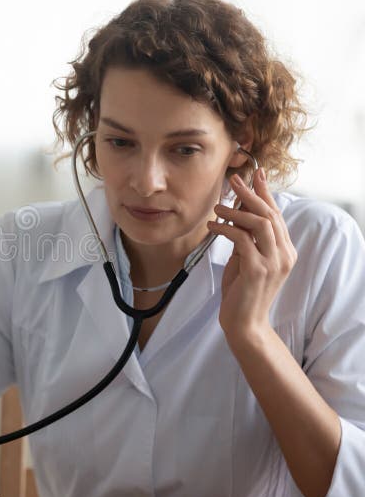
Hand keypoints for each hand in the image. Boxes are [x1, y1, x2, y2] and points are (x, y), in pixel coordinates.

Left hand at [207, 169, 296, 339]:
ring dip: (236, 210)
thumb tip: (237, 212)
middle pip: (270, 214)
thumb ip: (246, 238)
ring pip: (259, 223)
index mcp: (285, 250)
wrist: (244, 323)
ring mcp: (274, 262)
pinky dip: (225, 228)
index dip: (265, 193)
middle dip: (251, 193)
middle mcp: (285, 254)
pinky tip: (212, 226)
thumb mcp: (245, 258)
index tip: (254, 174)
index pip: (277, 214)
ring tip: (216, 208)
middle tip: (233, 179)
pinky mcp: (258, 269)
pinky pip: (242, 239)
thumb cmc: (242, 291)